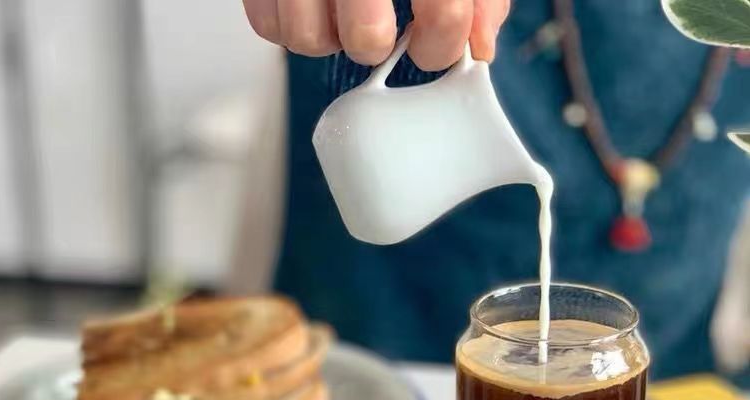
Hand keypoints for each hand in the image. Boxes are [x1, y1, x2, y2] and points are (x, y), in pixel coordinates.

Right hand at [243, 0, 509, 70]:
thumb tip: (480, 45)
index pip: (443, 13)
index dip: (443, 42)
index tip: (437, 41)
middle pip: (367, 37)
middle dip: (380, 43)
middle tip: (384, 24)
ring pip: (308, 38)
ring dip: (331, 39)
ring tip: (342, 11)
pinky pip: (269, 25)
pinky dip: (292, 24)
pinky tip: (314, 2)